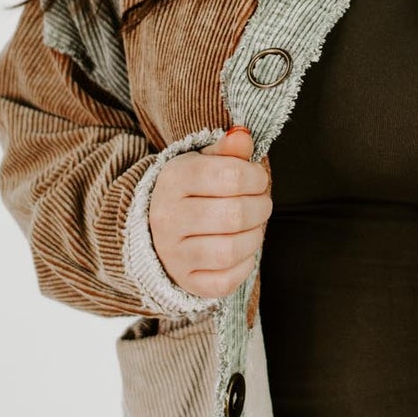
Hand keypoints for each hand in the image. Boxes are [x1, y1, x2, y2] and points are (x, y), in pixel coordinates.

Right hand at [149, 124, 271, 299]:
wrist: (156, 228)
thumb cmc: (191, 191)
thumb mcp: (203, 162)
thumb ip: (226, 150)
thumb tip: (243, 135)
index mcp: (173, 180)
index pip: (231, 176)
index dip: (256, 177)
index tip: (257, 179)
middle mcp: (167, 218)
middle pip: (235, 215)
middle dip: (261, 207)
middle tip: (261, 203)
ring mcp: (173, 254)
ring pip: (231, 250)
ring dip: (255, 236)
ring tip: (253, 225)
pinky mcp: (186, 281)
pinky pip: (227, 280)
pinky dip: (244, 265)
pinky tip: (241, 249)